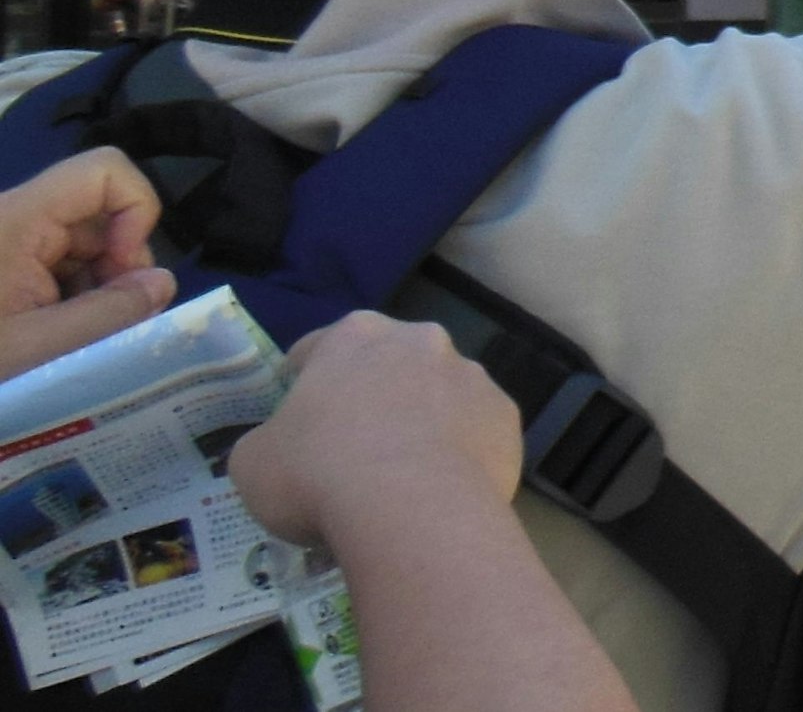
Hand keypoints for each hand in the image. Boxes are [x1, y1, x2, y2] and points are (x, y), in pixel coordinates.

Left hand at [0, 150, 169, 378]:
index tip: (123, 272)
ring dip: (97, 290)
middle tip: (107, 322)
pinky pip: (58, 268)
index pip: (104, 171)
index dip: (135, 211)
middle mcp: (14, 220)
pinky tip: (53, 338)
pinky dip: (72, 300)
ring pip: (84, 245)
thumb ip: (106, 316)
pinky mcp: (2, 269)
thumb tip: (163, 285)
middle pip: (100, 213)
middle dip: (119, 265)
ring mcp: (7, 245)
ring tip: (72, 339)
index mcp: (17, 220)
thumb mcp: (34, 349)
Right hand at [230, 314, 521, 545]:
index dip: (301, 378)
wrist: (412, 509)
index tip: (296, 408)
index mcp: (355, 336)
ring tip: (402, 473)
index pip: (318, 348)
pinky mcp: (506, 416)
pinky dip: (457, 453)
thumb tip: (276, 449)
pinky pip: (473, 432)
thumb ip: (266, 442)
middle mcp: (421, 341)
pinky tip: (439, 489)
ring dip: (420, 421)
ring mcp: (471, 376)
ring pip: (437, 396)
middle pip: (387, 365)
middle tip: (350, 445)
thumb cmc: (318, 474)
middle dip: (370, 397)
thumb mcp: (254, 462)